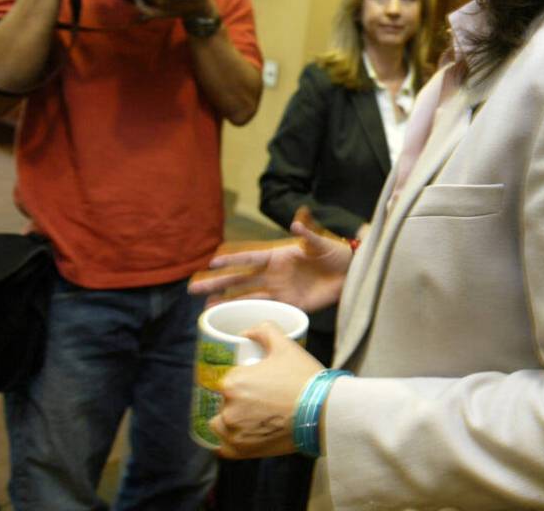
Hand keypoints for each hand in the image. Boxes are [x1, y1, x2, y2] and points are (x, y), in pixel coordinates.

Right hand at [188, 221, 352, 311]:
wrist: (350, 274)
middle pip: (240, 280)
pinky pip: (266, 310)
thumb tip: (295, 223)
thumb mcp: (322, 243)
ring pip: (247, 297)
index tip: (210, 264)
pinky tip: (234, 320)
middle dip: (218, 284)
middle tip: (193, 290)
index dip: (231, 261)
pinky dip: (250, 315)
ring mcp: (279, 290)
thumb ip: (308, 236)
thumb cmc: (335, 254)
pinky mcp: (290, 305)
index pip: (249, 258)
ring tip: (206, 309)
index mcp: (278, 255)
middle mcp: (273, 274)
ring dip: (227, 302)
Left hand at [212, 322, 323, 458]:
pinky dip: (230, 442)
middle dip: (236, 400)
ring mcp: (234, 433)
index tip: (254, 382)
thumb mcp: (286, 346)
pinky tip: (242, 435)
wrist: (324, 413)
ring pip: (220, 425)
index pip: (228, 380)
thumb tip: (247, 332)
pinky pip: (224, 448)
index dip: (240, 380)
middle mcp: (228, 409)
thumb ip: (264, 330)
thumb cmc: (305, 380)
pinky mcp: (242, 452)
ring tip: (251, 417)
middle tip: (258, 399)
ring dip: (230, 421)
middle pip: (223, 402)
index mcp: (233, 383)